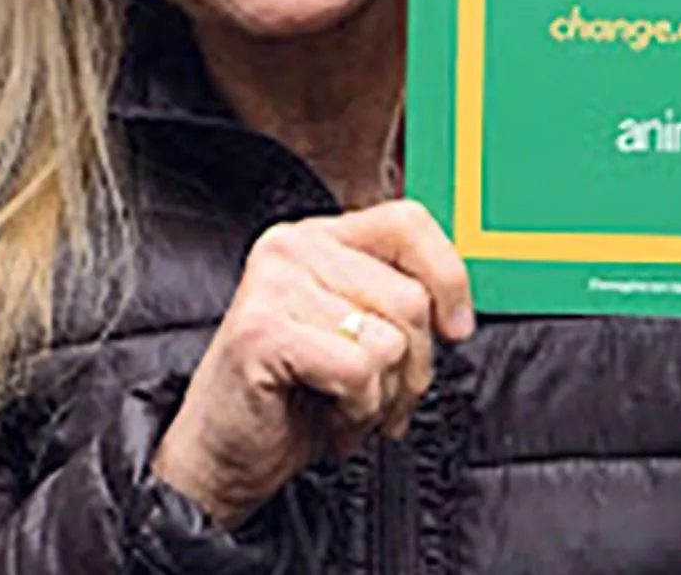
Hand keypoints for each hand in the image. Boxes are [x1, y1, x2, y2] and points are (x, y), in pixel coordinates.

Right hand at [152, 199, 473, 526]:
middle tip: (379, 395)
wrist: (221, 458)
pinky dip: (356, 408)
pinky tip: (327, 412)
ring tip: (346, 404)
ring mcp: (274, 283)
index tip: (456, 326)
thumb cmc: (293, 398)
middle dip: (413, 365)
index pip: (409, 222)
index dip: (449, 276)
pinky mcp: (262, 330)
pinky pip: (359, 369)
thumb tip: (458, 310)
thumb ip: (398, 300)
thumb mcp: (360, 334)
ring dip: (382, 394)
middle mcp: (295, 246)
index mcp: (322, 236)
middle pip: (411, 295)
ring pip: (390, 337)